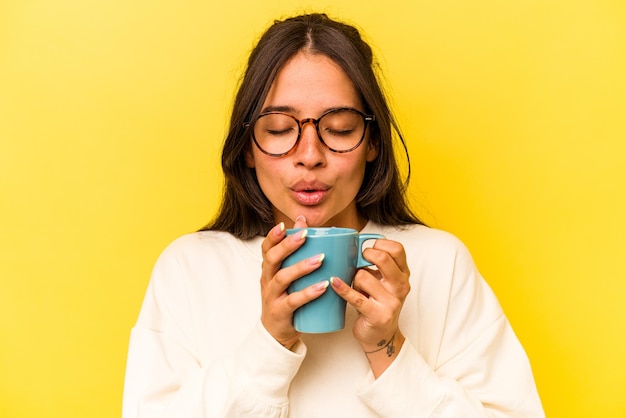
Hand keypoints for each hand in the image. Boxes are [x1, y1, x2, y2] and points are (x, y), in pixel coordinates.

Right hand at [260, 216, 327, 348]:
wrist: (275, 332)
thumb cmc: (285, 297)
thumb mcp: (287, 274)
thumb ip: (294, 250)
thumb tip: (303, 220)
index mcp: (269, 269)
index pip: (266, 249)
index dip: (273, 236)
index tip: (284, 225)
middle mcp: (267, 280)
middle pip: (272, 259)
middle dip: (287, 246)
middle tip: (305, 235)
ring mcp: (272, 296)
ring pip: (283, 278)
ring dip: (301, 267)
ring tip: (320, 259)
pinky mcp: (281, 311)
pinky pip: (294, 301)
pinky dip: (308, 293)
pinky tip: (322, 286)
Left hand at [330, 239, 409, 373]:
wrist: (380, 336)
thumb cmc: (377, 303)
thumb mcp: (383, 282)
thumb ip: (376, 264)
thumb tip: (351, 242)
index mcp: (403, 275)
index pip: (397, 249)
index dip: (380, 244)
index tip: (368, 249)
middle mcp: (400, 287)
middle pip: (384, 258)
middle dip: (365, 254)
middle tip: (358, 260)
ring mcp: (391, 302)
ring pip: (363, 276)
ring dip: (353, 278)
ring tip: (355, 286)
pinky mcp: (378, 315)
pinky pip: (355, 297)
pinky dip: (342, 288)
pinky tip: (334, 282)